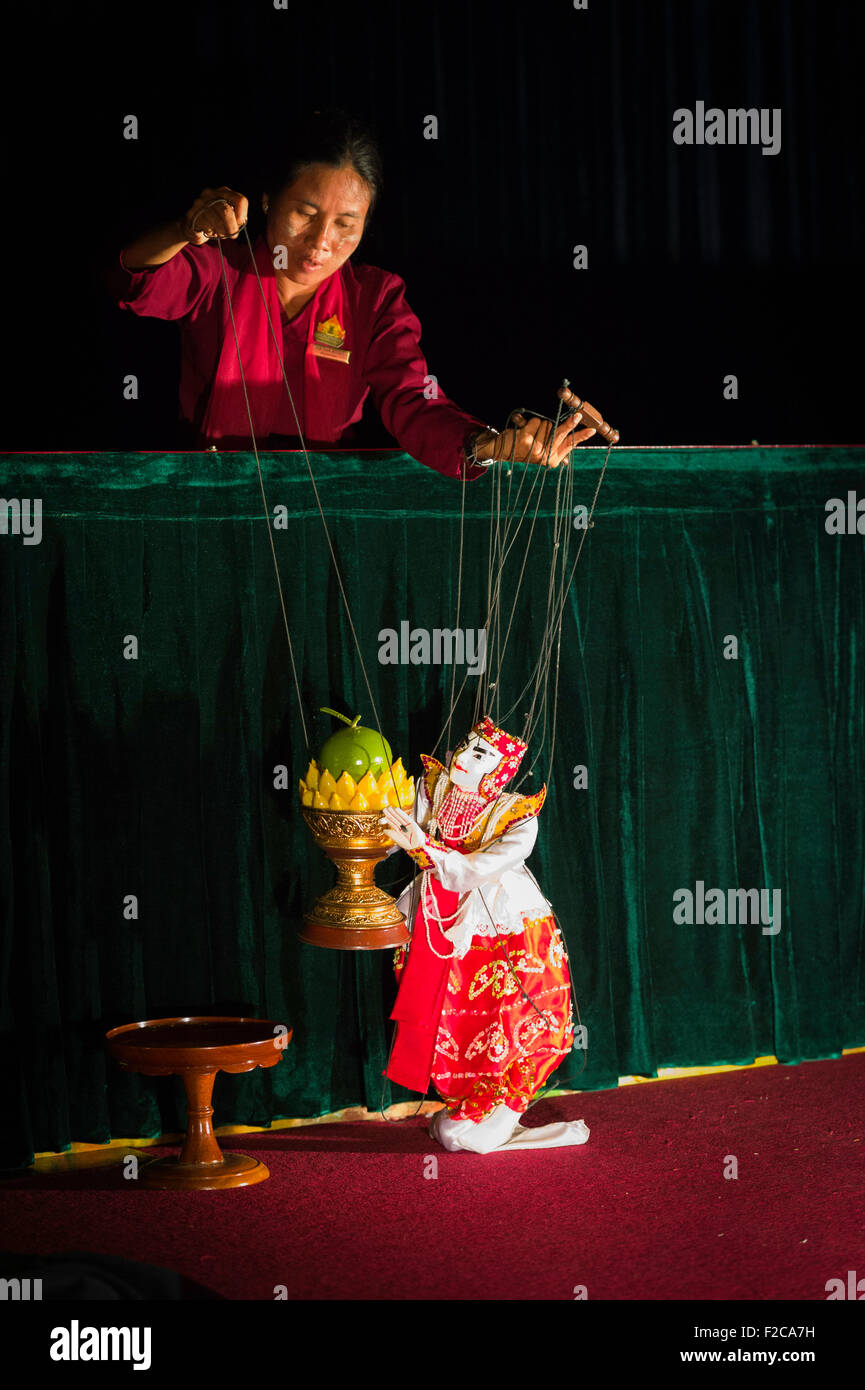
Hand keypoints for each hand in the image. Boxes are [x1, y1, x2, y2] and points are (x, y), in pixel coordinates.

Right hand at [182, 186, 248, 244]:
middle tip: (233, 235)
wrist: (192, 227)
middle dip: (231, 226)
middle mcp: (210, 194)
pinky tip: (209, 231)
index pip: (240, 200)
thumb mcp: (229, 218)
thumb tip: (238, 222)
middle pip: (226, 211)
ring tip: (219, 233)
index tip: (240, 223)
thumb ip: (236, 218)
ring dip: (221, 231)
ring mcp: (199, 203)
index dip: (242, 214)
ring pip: (216, 221)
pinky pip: (206, 226)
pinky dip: (210, 232)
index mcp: (223, 192)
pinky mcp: (191, 214)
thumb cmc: (215, 222)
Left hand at [379, 806, 424, 851]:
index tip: (385, 815)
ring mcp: (407, 825)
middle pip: (396, 819)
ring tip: (389, 808)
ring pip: (400, 817)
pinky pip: (406, 817)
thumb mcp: (397, 839)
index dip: (389, 820)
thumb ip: (391, 834)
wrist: (416, 845)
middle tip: (385, 809)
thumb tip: (384, 830)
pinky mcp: (412, 823)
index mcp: (399, 831)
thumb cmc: (407, 844)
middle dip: (391, 814)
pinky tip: (397, 809)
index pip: (393, 824)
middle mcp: (403, 827)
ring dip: (394, 812)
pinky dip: (401, 813)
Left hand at [475, 409, 595, 468]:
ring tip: (529, 433)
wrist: (502, 451)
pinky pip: (536, 422)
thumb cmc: (523, 450)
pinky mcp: (526, 439)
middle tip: (578, 415)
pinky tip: (523, 431)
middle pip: (561, 433)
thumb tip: (566, 462)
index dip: (581, 436)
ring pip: (546, 424)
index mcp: (550, 460)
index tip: (591, 429)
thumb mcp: (539, 454)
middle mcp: (544, 456)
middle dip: (570, 424)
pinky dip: (529, 422)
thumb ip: (553, 453)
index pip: (569, 445)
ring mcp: (535, 448)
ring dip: (538, 425)